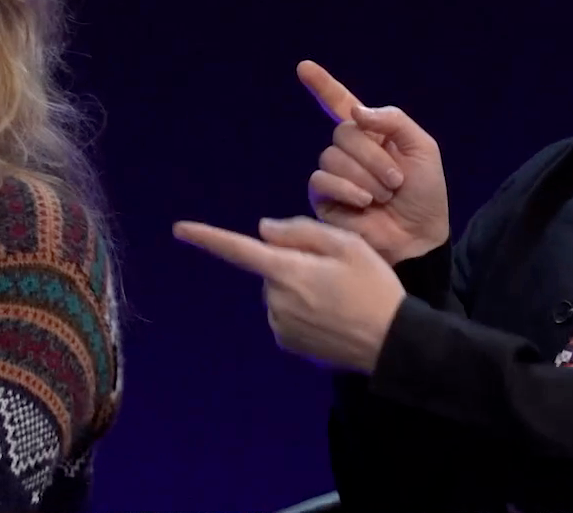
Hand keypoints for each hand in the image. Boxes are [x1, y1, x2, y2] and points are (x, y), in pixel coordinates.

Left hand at [174, 216, 405, 372]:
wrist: (392, 343)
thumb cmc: (374, 287)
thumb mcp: (348, 245)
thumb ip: (301, 232)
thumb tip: (263, 230)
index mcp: (287, 271)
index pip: (238, 249)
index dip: (207, 237)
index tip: (179, 229)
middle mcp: (276, 300)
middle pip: (271, 269)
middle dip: (292, 264)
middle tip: (334, 272)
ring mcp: (280, 325)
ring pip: (279, 292)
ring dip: (299, 288)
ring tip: (339, 296)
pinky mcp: (288, 343)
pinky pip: (286, 314)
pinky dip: (302, 310)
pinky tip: (332, 315)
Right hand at [299, 61, 448, 263]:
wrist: (419, 237)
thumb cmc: (425, 195)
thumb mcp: (422, 149)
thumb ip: (393, 121)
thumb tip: (354, 112)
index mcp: (372, 134)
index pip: (341, 103)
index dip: (323, 85)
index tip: (303, 67)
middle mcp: (350, 152)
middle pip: (343, 133)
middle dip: (373, 156)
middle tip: (396, 181)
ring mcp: (335, 175)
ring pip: (333, 157)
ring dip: (365, 176)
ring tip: (385, 196)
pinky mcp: (324, 200)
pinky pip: (321, 181)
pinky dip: (346, 189)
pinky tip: (364, 203)